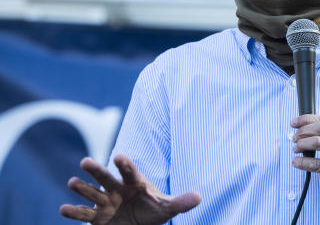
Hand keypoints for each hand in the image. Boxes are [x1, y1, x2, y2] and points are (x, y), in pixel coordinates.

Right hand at [59, 154, 200, 224]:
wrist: (140, 223)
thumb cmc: (153, 211)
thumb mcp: (167, 208)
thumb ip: (181, 202)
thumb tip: (200, 197)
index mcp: (135, 183)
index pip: (130, 171)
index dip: (124, 164)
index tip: (118, 156)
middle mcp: (117, 189)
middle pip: (106, 177)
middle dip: (96, 170)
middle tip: (85, 161)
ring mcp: (105, 202)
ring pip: (91, 193)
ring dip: (82, 188)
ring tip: (72, 183)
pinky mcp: (97, 218)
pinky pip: (84, 214)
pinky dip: (74, 211)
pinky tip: (64, 208)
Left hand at [291, 115, 319, 220]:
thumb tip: (308, 127)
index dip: (306, 120)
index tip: (294, 123)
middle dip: (302, 132)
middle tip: (294, 137)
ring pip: (317, 143)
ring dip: (301, 145)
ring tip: (295, 148)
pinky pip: (316, 164)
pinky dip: (303, 162)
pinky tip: (296, 162)